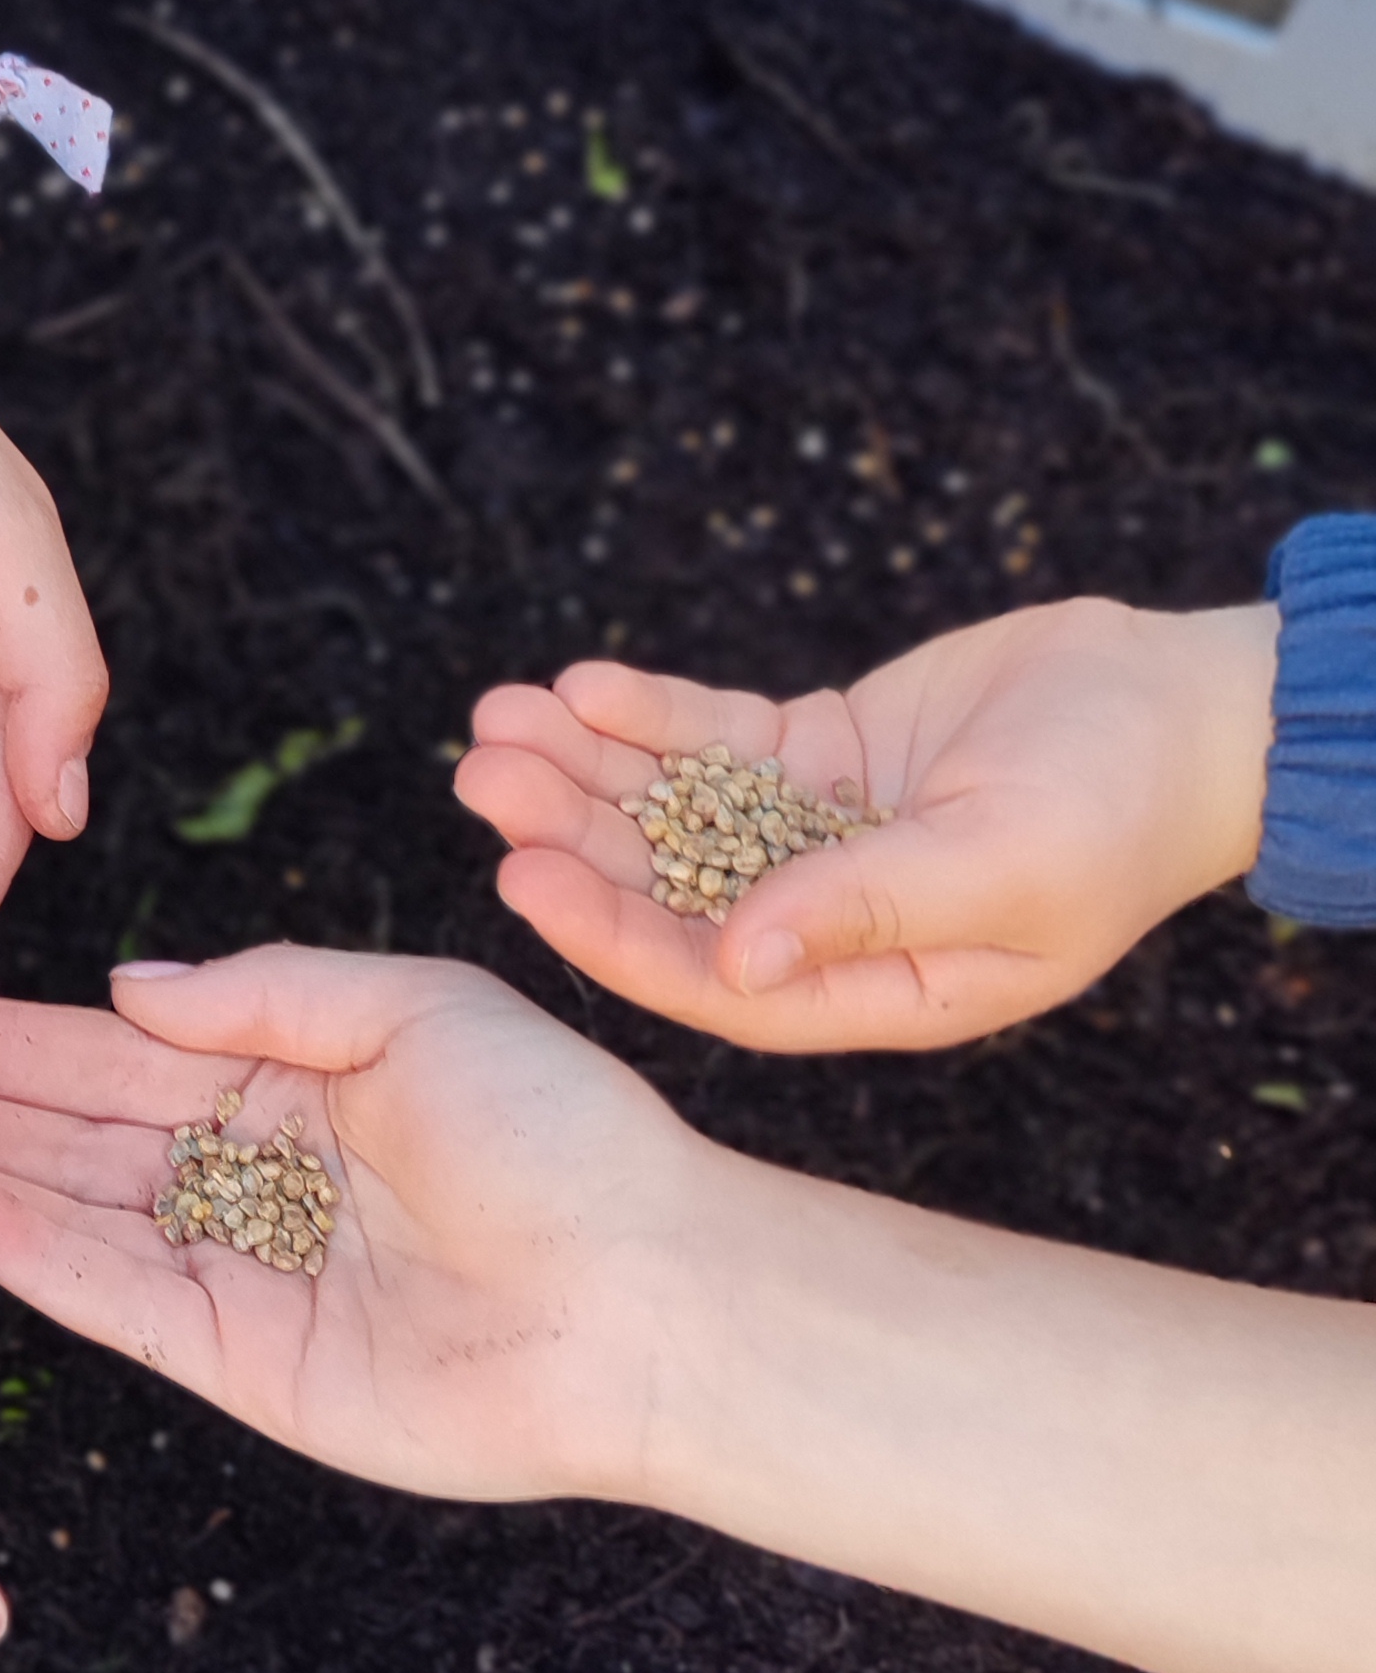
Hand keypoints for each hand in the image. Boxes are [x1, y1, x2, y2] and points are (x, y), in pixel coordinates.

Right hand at [0, 946, 695, 1503]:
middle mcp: (250, 1175)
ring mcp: (237, 1272)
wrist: (651, 1296)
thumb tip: (128, 989)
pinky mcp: (239, 1362)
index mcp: (294, 1080)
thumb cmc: (564, 1134)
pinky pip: (110, 1296)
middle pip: (62, 1131)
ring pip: (65, 1210)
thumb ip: (266, 995)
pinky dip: (21, 1254)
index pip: (109, 1049)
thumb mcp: (417, 1010)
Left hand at [455, 598, 1278, 1050]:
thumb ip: (867, 908)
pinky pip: (711, 739)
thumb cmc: (1118, 808)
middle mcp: (821, 925)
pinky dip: (649, 712)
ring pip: (669, 809)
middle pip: (664, 889)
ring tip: (499, 716)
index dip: (609, 933)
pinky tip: (582, 682)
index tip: (522, 875)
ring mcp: (811, 836)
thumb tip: (733, 959)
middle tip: (484, 774)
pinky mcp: (818, 756)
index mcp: (868, 990)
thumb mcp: (1001, 866)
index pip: (708, 981)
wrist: (1186, 709)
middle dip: (572, 832)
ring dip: (586, 766)